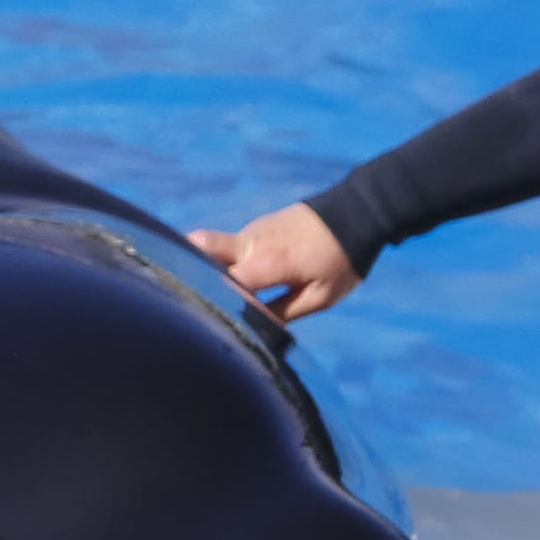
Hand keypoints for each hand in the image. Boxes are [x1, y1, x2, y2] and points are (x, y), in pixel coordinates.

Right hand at [186, 204, 361, 320]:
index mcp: (267, 262)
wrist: (359, 212)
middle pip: (201, 247)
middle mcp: (252, 242)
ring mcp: (252, 231)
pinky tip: (227, 281)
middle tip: (180, 293)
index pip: (224, 284)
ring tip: (202, 291)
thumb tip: (252, 327)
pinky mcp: (258, 228)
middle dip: (185, 265)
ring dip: (205, 266)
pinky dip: (223, 262)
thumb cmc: (343, 261)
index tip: (211, 320)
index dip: (214, 302)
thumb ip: (281, 313)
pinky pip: (231, 247)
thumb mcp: (320, 297)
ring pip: (214, 248)